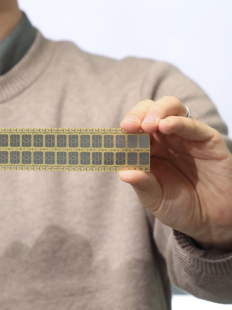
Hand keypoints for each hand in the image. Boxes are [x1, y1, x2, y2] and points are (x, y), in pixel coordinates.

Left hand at [119, 96, 231, 251]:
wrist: (210, 220)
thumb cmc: (179, 207)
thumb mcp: (155, 199)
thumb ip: (142, 184)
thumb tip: (123, 174)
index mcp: (147, 147)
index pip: (134, 126)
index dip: (126, 126)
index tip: (118, 132)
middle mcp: (166, 138)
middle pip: (150, 110)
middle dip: (138, 114)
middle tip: (130, 126)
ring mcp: (186, 137)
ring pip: (171, 108)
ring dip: (157, 112)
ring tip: (148, 125)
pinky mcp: (207, 141)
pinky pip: (193, 125)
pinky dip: (178, 121)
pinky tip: (166, 126)